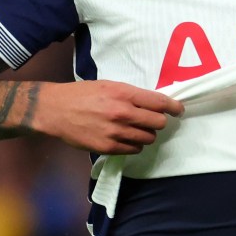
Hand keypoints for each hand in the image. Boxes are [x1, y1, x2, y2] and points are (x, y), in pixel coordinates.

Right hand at [35, 80, 184, 154]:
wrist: (56, 110)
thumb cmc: (83, 94)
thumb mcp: (109, 86)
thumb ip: (131, 94)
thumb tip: (154, 103)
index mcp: (124, 94)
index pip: (159, 102)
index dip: (174, 107)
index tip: (179, 110)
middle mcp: (122, 113)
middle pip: (158, 123)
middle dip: (158, 121)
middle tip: (151, 119)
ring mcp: (116, 132)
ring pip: (148, 138)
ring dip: (146, 134)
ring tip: (136, 129)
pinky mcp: (108, 147)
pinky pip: (134, 150)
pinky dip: (134, 145)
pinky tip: (126, 138)